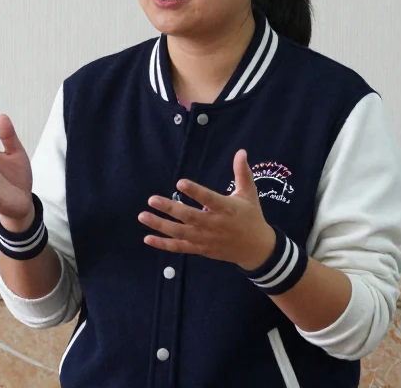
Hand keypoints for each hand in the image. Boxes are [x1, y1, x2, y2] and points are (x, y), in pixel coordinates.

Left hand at [139, 149, 276, 270]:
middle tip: (152, 199)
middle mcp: (215, 225)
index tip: (179, 182)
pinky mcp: (201, 249)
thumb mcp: (249, 193)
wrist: (257, 249)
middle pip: (190, 217)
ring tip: (143, 216)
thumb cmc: (251, 217)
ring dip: (161, 225)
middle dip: (170, 208)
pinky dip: (164, 244)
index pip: (209, 199)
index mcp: (227, 209)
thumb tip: (241, 151)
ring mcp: (206, 239)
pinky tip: (147, 238)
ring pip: (181, 233)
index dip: (195, 192)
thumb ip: (242, 172)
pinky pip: (180, 248)